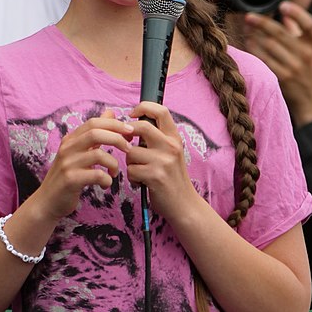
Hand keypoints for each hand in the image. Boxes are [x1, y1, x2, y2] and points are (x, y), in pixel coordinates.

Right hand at [34, 109, 132, 219]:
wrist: (47, 201)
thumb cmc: (67, 176)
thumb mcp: (78, 152)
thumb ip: (94, 134)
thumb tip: (111, 113)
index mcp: (70, 139)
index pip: (93, 122)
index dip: (114, 124)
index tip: (130, 130)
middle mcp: (67, 148)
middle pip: (95, 133)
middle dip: (117, 138)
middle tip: (129, 148)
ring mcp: (68, 164)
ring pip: (98, 154)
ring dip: (114, 163)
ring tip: (115, 172)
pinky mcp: (70, 180)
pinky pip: (96, 175)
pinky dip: (107, 179)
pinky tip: (105, 184)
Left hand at [123, 101, 199, 220]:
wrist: (184, 204)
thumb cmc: (172, 177)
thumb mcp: (170, 153)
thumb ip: (157, 138)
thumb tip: (133, 124)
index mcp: (174, 138)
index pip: (161, 111)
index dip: (143, 107)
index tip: (132, 114)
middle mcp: (170, 146)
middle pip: (140, 127)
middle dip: (127, 136)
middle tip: (128, 145)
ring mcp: (163, 161)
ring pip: (130, 152)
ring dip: (130, 163)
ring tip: (140, 171)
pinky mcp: (155, 176)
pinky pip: (131, 170)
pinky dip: (132, 178)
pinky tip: (142, 182)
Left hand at [241, 1, 311, 125]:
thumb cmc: (310, 72)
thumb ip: (299, 32)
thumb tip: (285, 15)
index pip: (309, 23)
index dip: (296, 12)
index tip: (282, 5)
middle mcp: (306, 53)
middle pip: (280, 32)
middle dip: (262, 22)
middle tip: (249, 16)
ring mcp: (295, 66)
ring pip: (269, 45)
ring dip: (254, 35)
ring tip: (246, 29)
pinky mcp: (283, 77)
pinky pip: (264, 59)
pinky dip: (255, 50)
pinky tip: (248, 43)